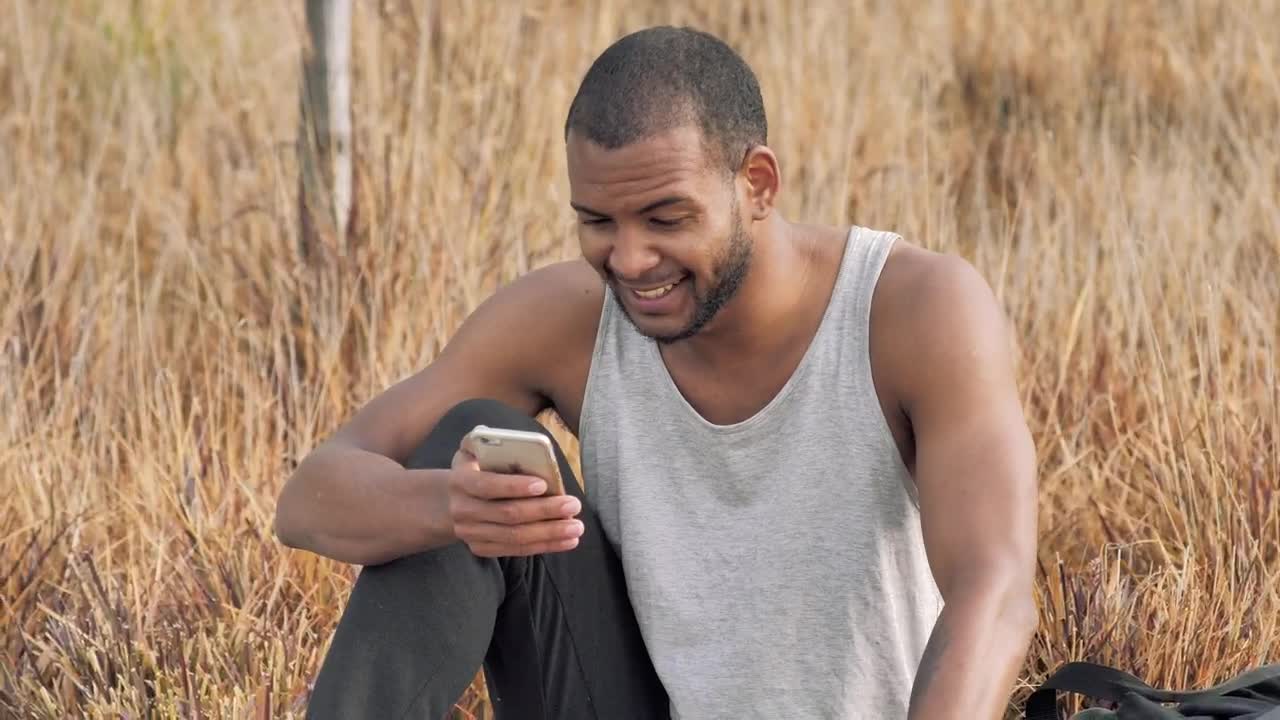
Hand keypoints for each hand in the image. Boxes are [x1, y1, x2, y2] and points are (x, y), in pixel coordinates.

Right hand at [447, 448, 584, 556]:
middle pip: (508, 514)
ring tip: (576, 527)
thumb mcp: (470, 451)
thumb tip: (491, 432)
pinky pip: (516, 550)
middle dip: (544, 510)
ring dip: (549, 533)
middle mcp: (462, 511)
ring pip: (515, 536)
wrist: (450, 501)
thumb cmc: (473, 470)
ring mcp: (470, 533)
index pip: (487, 485)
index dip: (514, 486)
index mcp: (460, 482)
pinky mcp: (481, 548)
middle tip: (573, 505)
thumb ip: (480, 439)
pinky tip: (567, 541)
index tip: (544, 484)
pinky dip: (544, 546)